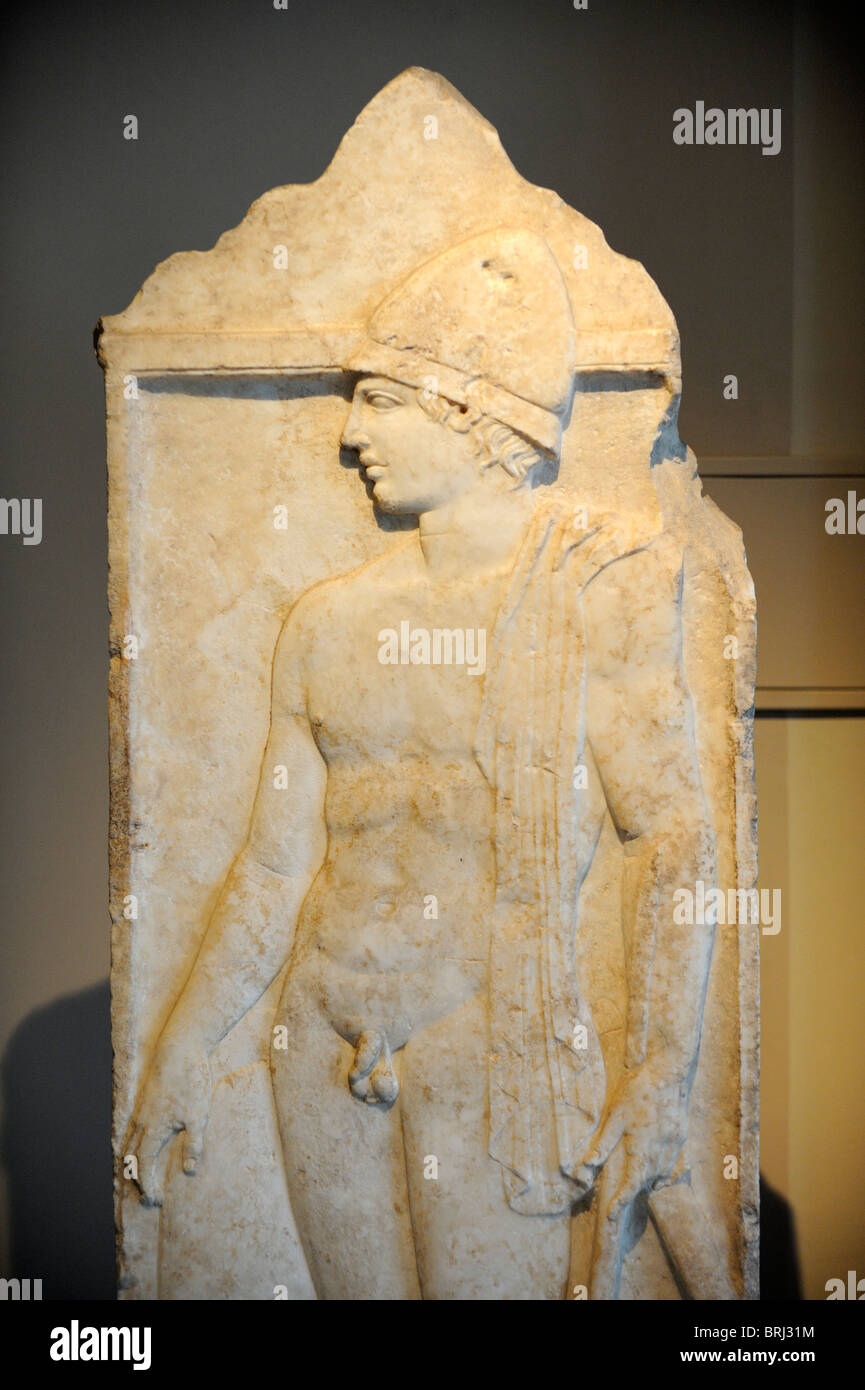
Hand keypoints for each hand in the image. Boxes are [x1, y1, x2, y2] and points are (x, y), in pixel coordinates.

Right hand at [124, 1031, 212, 1206]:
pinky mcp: (146, 1099)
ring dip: (131, 1162)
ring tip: (138, 1176)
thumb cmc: (191, 1080)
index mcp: (153, 1129)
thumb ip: (194, 1144)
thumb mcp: (199, 1115)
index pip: (143, 1166)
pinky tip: (141, 1144)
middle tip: (146, 1197)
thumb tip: (189, 1171)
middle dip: (136, 1179)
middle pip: (130, 1158)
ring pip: (128, 1142)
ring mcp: (142, 1109)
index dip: (147, 1186)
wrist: (180, 1045)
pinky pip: (132, 1128)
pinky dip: (132, 1144)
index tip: (155, 1202)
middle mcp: (142, 1121)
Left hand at [573, 1062, 688, 1221]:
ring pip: (662, 1174)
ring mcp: (674, 1145)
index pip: (631, 1185)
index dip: (620, 1202)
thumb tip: (587, 1166)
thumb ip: (603, 1143)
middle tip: (618, 1196)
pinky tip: (658, 1169)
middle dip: (633, 1191)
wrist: (669, 1072)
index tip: (610, 1215)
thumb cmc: (638, 1091)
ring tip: (636, 1182)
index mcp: (642, 1148)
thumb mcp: (615, 1115)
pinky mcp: (681, 1136)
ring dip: (649, 1180)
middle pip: (647, 1182)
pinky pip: (674, 1163)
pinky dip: (665, 1170)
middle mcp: (661, 1151)